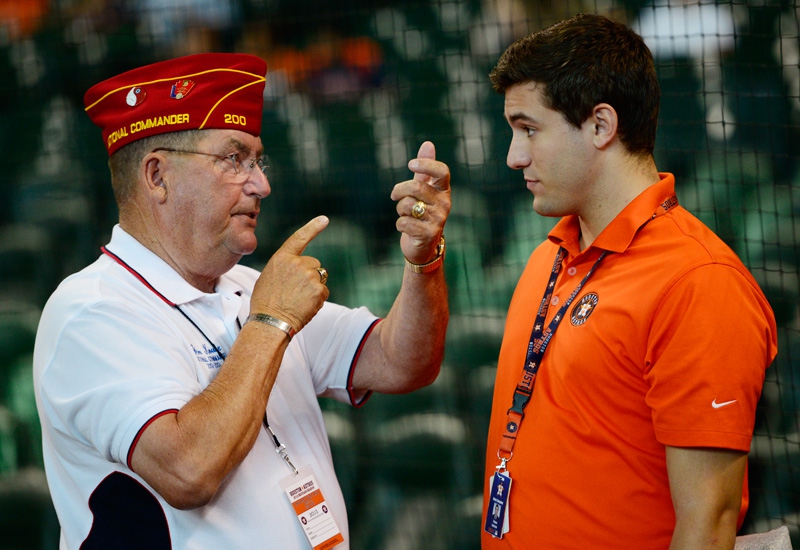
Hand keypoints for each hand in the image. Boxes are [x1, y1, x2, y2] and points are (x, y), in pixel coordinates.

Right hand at [250, 216, 329, 331]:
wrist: (269, 322)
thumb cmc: (265, 302)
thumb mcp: (269, 277)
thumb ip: (285, 268)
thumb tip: (299, 269)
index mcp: (282, 258)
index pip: (299, 238)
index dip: (313, 227)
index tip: (324, 219)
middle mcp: (297, 263)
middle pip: (314, 263)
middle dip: (310, 274)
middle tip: (295, 291)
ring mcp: (310, 276)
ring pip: (320, 278)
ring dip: (314, 287)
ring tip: (298, 300)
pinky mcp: (319, 290)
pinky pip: (324, 292)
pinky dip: (317, 299)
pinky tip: (304, 306)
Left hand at [390, 141, 450, 263]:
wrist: (424, 245)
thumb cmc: (422, 212)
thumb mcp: (424, 189)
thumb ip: (425, 168)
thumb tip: (428, 143)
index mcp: (444, 190)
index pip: (442, 171)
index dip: (426, 164)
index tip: (410, 164)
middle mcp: (445, 203)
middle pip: (416, 187)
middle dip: (399, 190)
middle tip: (394, 195)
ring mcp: (439, 219)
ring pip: (408, 205)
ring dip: (399, 209)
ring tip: (404, 214)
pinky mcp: (429, 234)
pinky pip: (405, 222)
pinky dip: (399, 224)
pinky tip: (405, 227)